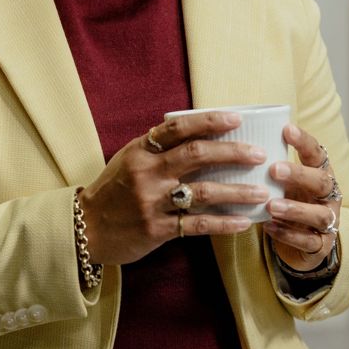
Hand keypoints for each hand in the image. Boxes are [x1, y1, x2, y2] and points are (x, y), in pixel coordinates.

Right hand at [79, 111, 268, 265]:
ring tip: (262, 193)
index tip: (236, 118)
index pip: (178, 128)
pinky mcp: (157, 229)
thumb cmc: (114, 190)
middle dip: (233, 152)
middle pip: (197, 155)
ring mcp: (152, 201)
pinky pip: (197, 224)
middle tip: (259, 154)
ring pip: (203, 192)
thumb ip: (159, 150)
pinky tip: (243, 223)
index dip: (209, 121)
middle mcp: (147, 172)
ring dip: (237, 192)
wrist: (87, 228)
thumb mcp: (130, 160)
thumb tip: (203, 135)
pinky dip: (223, 223)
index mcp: (141, 150)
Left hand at [264, 124, 341, 271]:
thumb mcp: (285, 180)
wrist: (307, 239)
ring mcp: (328, 220)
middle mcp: (329, 195)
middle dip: (298, 175)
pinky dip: (289, 235)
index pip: (317, 153)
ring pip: (319, 214)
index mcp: (320, 173)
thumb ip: (271, 163)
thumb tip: (235, 138)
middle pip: (321, 181)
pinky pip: (308, 241)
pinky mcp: (321, 245)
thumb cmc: (290, 198)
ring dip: (295, 209)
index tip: (286, 129)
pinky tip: (270, 227)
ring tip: (270, 206)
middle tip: (274, 169)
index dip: (304, 141)